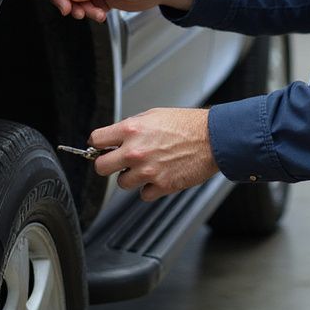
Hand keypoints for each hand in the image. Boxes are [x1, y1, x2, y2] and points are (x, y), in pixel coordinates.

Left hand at [89, 108, 218, 201]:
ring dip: (132, 177)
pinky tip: (160, 175)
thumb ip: (131, 127)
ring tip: (147, 166)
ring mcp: (147, 171)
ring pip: (122, 183)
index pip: (97, 139)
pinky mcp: (161, 186)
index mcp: (132, 130)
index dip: (97, 143)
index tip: (101, 147)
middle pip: (101, 167)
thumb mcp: (154, 115)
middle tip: (117, 162)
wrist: (213, 138)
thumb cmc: (187, 125)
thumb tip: (115, 137)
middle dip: (107, 164)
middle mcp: (135, 151)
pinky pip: (143, 194)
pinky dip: (150, 188)